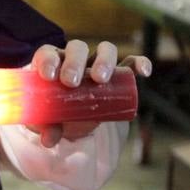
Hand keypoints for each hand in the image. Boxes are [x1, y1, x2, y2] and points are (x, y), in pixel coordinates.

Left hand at [27, 40, 152, 147]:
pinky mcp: (118, 74)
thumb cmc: (55, 114)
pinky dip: (139, 63)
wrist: (74, 120)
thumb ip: (46, 128)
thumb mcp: (48, 122)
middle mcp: (75, 58)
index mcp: (52, 63)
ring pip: (105, 50)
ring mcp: (97, 64)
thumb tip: (48, 140)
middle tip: (71, 82)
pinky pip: (131, 63)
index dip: (48, 60)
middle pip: (77, 48)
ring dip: (104, 60)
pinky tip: (143, 71)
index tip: (49, 76)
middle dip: (74, 62)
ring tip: (101, 79)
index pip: (48, 53)